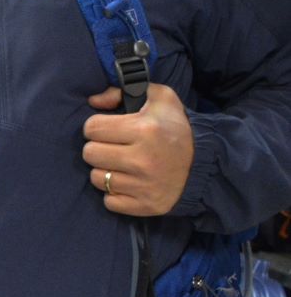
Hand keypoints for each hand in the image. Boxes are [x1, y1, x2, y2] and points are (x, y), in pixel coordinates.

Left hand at [82, 84, 194, 216]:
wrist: (206, 164)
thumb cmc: (177, 129)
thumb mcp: (160, 99)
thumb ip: (123, 91)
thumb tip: (94, 100)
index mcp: (144, 130)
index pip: (92, 128)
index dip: (97, 127)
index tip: (109, 129)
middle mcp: (142, 159)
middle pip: (89, 154)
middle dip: (98, 148)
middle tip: (114, 148)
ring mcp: (144, 185)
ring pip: (96, 178)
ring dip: (105, 171)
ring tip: (122, 165)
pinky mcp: (145, 205)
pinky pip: (109, 201)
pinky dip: (115, 193)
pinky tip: (129, 182)